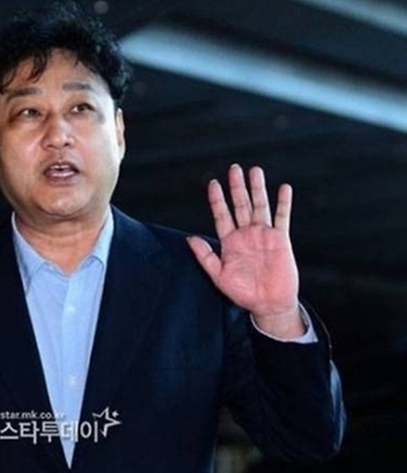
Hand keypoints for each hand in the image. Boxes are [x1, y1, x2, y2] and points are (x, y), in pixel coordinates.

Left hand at [187, 164, 303, 337]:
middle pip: (240, 205)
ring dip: (257, 189)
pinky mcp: (280, 240)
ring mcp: (263, 235)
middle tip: (234, 168)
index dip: (217, 200)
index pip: (222, 215)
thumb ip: (205, 256)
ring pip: (259, 206)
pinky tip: (283, 188)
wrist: (268, 304)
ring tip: (254, 171)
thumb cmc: (242, 293)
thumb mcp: (218, 275)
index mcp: (229, 241)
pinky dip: (283, 203)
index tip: (213, 183)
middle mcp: (246, 234)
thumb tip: (189, 238)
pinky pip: (282, 218)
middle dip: (237, 187)